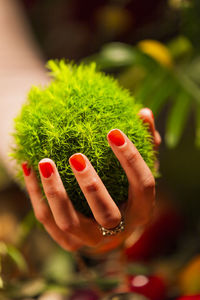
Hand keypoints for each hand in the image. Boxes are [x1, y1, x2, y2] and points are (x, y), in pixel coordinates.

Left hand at [21, 108, 160, 252]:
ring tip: (44, 162)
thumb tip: (143, 113)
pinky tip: (29, 168)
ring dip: (55, 192)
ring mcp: (90, 240)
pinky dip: (36, 194)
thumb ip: (146, 144)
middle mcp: (118, 230)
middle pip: (106, 214)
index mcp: (141, 210)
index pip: (143, 185)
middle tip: (76, 156)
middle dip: (91, 185)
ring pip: (68, 221)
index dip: (131, 159)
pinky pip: (47, 219)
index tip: (114, 132)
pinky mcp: (67, 242)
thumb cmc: (126, 193)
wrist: (109, 230)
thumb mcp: (138, 171)